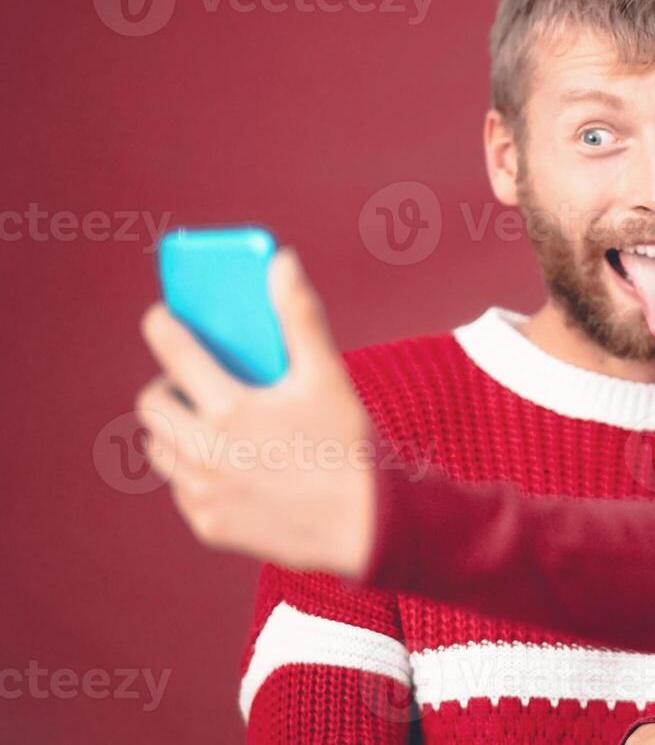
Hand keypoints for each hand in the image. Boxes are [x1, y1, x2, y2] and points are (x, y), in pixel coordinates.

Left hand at [135, 248, 376, 577]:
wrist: (367, 527)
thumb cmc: (351, 444)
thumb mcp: (328, 376)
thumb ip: (300, 316)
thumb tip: (283, 261)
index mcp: (232, 409)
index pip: (176, 354)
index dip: (164, 326)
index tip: (160, 316)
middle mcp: (206, 453)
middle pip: (154, 406)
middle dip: (168, 386)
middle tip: (196, 382)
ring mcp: (203, 493)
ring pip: (160, 448)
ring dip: (175, 429)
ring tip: (209, 422)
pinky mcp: (210, 524)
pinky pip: (181, 488)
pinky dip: (194, 471)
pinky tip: (229, 464)